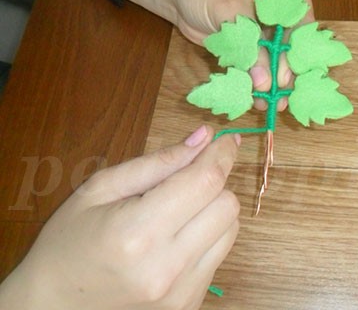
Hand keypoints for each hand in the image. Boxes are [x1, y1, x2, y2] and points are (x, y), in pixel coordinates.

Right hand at [0, 126, 239, 309]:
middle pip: (227, 205)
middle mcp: (166, 266)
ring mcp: (180, 292)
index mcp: (138, 232)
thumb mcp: (100, 189)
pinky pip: (219, 255)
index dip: (222, 154)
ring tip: (179, 209)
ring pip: (230, 229)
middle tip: (191, 174)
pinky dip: (207, 236)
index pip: (205, 182)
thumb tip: (203, 138)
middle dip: (215, 181)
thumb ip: (158, 162)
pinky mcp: (189, 305)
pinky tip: (177, 237)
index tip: (226, 138)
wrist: (53, 306)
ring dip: (214, 209)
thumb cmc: (69, 242)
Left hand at [173, 0, 315, 109]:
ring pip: (279, 59)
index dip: (297, 53)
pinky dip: (258, 80)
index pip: (301, 25)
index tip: (288, 77)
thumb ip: (251, 49)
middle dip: (287, 72)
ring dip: (274, 81)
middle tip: (281, 97)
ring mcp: (271, 28)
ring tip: (271, 104)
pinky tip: (256, 98)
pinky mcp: (256, 44)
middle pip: (293, 46)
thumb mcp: (231, 15)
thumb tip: (266, 83)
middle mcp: (285, 9)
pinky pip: (262, 64)